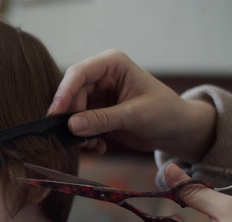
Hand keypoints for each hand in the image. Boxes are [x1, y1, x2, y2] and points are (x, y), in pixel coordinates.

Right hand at [49, 49, 215, 162]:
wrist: (176, 130)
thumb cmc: (165, 113)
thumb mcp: (135, 115)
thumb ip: (102, 119)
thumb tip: (71, 126)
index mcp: (111, 64)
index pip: (78, 73)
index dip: (64, 92)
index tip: (56, 113)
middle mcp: (101, 76)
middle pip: (71, 94)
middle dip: (71, 118)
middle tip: (76, 139)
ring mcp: (97, 95)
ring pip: (72, 111)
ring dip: (78, 132)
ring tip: (92, 145)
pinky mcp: (96, 112)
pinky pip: (79, 124)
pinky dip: (85, 138)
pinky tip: (99, 146)